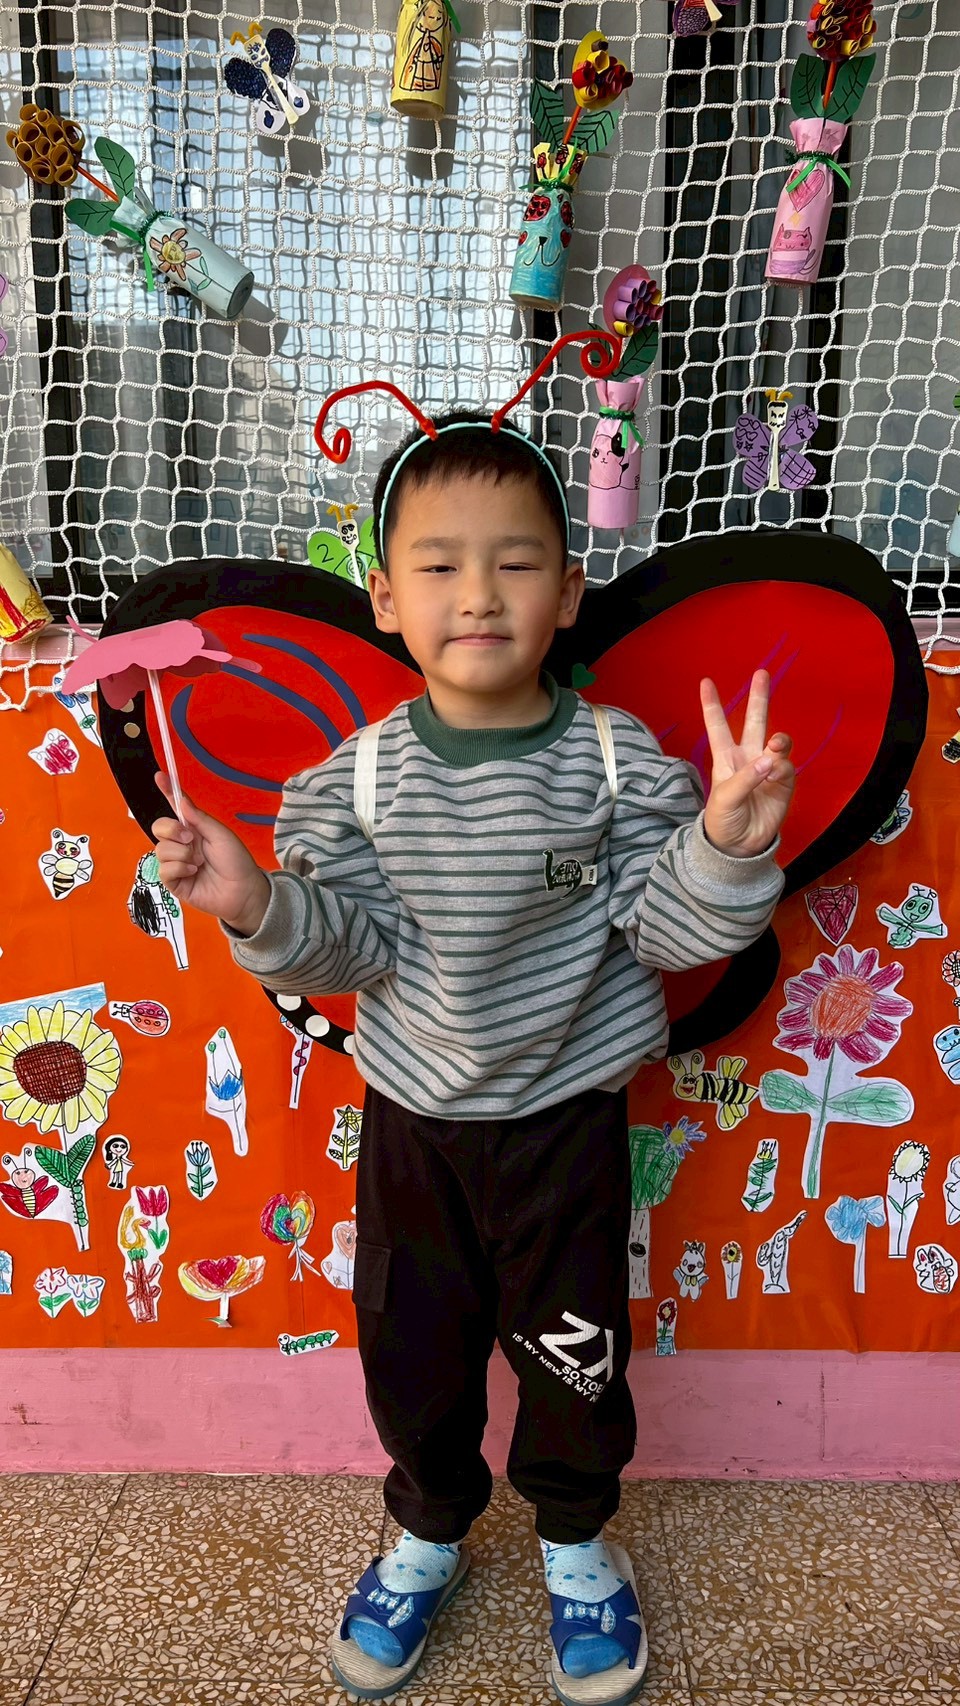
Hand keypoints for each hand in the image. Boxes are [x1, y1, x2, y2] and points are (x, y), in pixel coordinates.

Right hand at [151, 771, 270, 934]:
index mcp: (194, 829)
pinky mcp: (174, 882)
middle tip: (191, 839)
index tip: (160, 776)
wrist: (243, 891)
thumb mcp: (221, 835)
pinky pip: (163, 870)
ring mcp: (177, 863)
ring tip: (199, 862)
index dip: (167, 792)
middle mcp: (182, 844)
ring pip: (160, 849)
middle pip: (159, 828)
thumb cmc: (237, 862)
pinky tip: (193, 872)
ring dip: (181, 854)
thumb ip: (199, 819)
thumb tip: (181, 801)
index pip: (176, 808)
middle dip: (172, 830)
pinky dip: (179, 868)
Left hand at [700, 671, 794, 857]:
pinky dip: (781, 767)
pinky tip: (774, 774)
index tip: (706, 682)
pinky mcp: (784, 783)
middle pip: (754, 722)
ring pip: (776, 742)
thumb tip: (770, 758)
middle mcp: (747, 758)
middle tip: (761, 673)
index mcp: (725, 759)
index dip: (712, 706)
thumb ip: (746, 777)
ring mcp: (767, 769)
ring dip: (778, 739)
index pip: (717, 727)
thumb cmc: (723, 820)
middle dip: (759, 698)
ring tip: (775, 744)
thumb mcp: (724, 798)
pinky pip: (786, 767)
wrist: (740, 847)